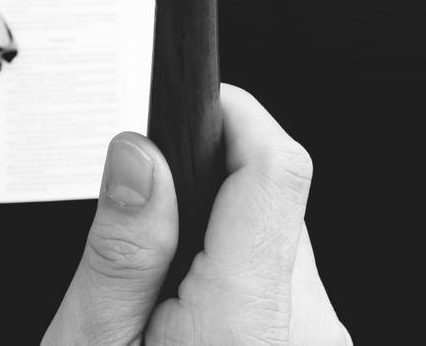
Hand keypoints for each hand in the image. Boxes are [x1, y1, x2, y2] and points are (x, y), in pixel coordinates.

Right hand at [43, 84, 349, 345]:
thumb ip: (122, 253)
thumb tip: (138, 154)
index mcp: (246, 319)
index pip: (275, 168)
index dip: (233, 115)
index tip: (186, 102)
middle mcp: (303, 330)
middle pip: (270, 205)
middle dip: (203, 190)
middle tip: (134, 217)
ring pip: (271, 248)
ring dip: (216, 245)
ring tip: (148, 291)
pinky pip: (279, 294)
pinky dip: (231, 286)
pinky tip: (180, 324)